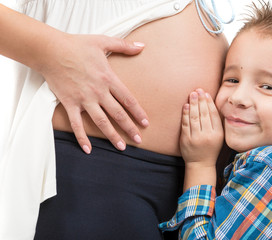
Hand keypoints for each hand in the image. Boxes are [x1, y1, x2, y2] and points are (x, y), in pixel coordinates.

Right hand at [40, 33, 148, 152]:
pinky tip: (88, 149)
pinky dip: (82, 137)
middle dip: (130, 128)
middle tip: (138, 140)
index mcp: (108, 78)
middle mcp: (98, 92)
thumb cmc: (77, 45)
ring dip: (112, 136)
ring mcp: (84, 99)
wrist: (50, 50)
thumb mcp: (103, 41)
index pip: (128, 99)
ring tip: (121, 147)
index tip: (145, 123)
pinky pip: (76, 124)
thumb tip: (143, 46)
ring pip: (101, 122)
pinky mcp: (69, 103)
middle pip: (118, 114)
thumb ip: (124, 45)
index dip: (138, 112)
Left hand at [180, 88, 223, 167]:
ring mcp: (196, 138)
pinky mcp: (186, 140)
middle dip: (201, 100)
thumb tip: (211, 104)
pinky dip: (185, 114)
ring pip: (195, 117)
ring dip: (193, 104)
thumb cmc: (210, 148)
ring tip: (192, 94)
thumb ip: (216, 123)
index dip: (209, 103)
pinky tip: (186, 106)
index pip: (213, 115)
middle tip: (198, 90)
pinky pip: (186, 124)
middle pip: (204, 114)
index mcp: (218, 134)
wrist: (200, 164)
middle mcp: (208, 135)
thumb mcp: (218, 137)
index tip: (206, 94)